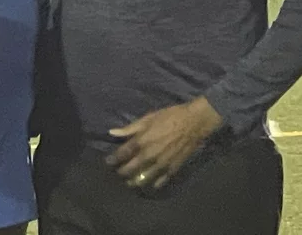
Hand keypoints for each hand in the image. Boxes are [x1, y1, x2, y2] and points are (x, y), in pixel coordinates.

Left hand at [106, 97, 224, 188]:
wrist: (194, 123)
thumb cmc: (170, 116)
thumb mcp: (148, 118)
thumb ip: (130, 128)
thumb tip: (112, 132)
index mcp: (141, 141)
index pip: (122, 155)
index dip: (113, 160)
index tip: (108, 162)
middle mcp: (149, 156)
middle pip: (130, 169)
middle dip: (121, 172)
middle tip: (118, 172)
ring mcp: (160, 164)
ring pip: (143, 179)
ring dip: (134, 182)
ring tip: (130, 182)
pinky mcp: (172, 169)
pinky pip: (160, 181)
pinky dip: (153, 184)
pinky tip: (150, 184)